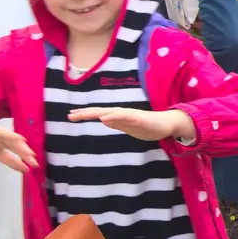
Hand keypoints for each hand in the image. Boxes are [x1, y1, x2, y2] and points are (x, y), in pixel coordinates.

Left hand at [68, 107, 195, 143]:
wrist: (167, 125)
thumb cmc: (149, 126)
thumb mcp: (129, 127)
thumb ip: (117, 123)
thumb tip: (103, 120)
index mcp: (119, 117)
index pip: (99, 114)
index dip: (85, 115)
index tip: (71, 116)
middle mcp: (122, 113)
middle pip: (100, 111)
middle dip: (85, 113)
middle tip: (69, 116)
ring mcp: (130, 115)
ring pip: (110, 112)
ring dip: (96, 113)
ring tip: (82, 114)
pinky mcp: (138, 118)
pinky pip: (124, 117)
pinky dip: (114, 116)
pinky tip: (105, 117)